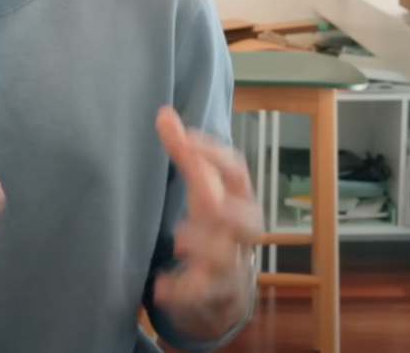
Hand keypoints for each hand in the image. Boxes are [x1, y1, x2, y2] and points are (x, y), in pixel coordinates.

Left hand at [153, 107, 260, 334]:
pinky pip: (203, 297)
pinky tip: (161, 288)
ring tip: (178, 240)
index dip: (215, 155)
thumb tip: (163, 112)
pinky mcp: (214, 297)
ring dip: (205, 247)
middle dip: (228, 208)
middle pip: (247, 220)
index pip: (237, 173)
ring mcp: (231, 268)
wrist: (225, 298)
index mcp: (238, 201)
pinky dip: (183, 293)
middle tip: (206, 199)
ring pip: (229, 259)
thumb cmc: (213, 230)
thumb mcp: (202, 191)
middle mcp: (240, 234)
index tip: (184, 138)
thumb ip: (184, 153)